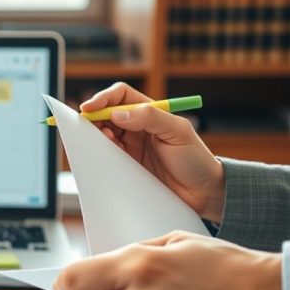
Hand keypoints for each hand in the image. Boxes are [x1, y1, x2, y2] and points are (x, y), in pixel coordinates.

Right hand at [80, 82, 225, 222]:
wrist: (202, 193)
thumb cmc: (196, 159)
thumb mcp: (178, 132)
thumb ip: (150, 118)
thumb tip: (118, 114)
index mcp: (150, 112)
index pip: (120, 96)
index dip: (103, 98)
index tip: (89, 108)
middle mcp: (137, 126)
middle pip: (106, 113)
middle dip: (94, 116)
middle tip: (87, 126)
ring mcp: (130, 146)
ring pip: (102, 133)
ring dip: (96, 135)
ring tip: (103, 142)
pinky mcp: (126, 165)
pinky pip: (106, 154)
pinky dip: (99, 152)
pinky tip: (103, 155)